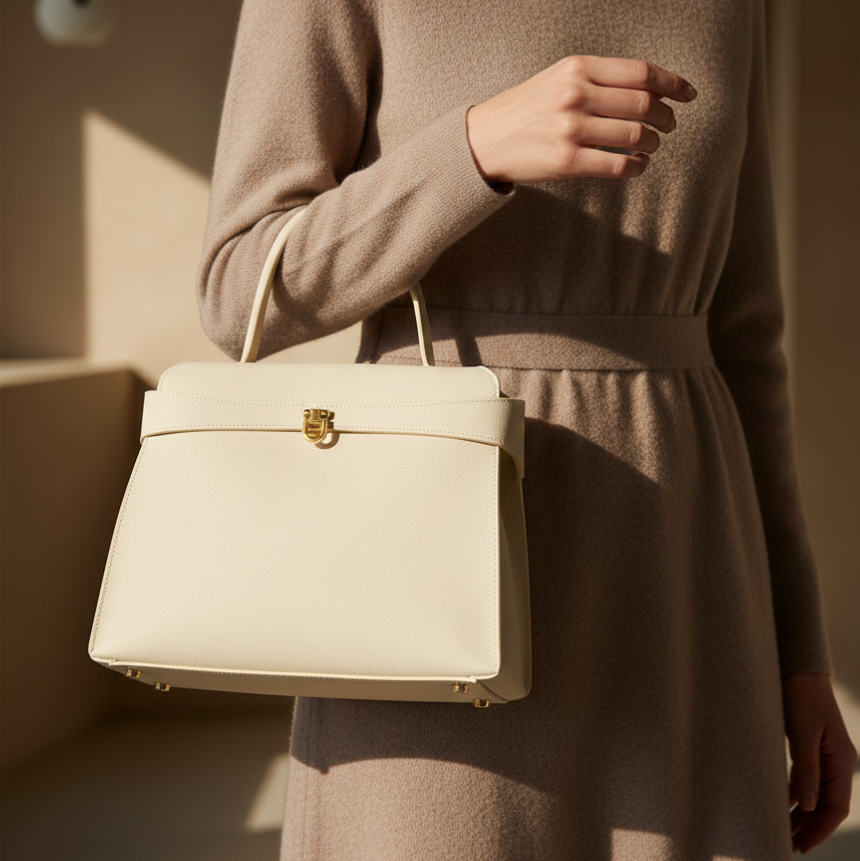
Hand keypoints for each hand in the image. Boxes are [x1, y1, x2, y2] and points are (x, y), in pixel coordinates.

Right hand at [465, 55, 697, 187]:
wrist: (483, 140)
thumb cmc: (525, 110)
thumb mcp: (558, 79)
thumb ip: (597, 79)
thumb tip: (647, 90)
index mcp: (577, 68)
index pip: (640, 72)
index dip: (672, 83)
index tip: (688, 94)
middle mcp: (575, 95)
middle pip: (643, 104)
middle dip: (666, 117)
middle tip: (670, 125)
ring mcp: (571, 129)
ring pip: (635, 135)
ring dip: (652, 143)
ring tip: (651, 146)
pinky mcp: (566, 161)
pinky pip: (618, 164)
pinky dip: (636, 166)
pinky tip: (637, 165)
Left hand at [782, 672, 856, 852]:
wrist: (798, 668)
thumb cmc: (802, 696)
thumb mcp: (802, 733)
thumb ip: (805, 769)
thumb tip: (804, 805)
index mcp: (842, 761)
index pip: (836, 807)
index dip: (820, 829)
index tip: (802, 846)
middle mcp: (837, 762)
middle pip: (826, 805)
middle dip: (810, 827)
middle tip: (789, 845)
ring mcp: (825, 755)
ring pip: (816, 794)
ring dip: (802, 813)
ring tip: (784, 832)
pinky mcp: (811, 747)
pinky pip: (807, 780)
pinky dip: (796, 795)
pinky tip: (783, 805)